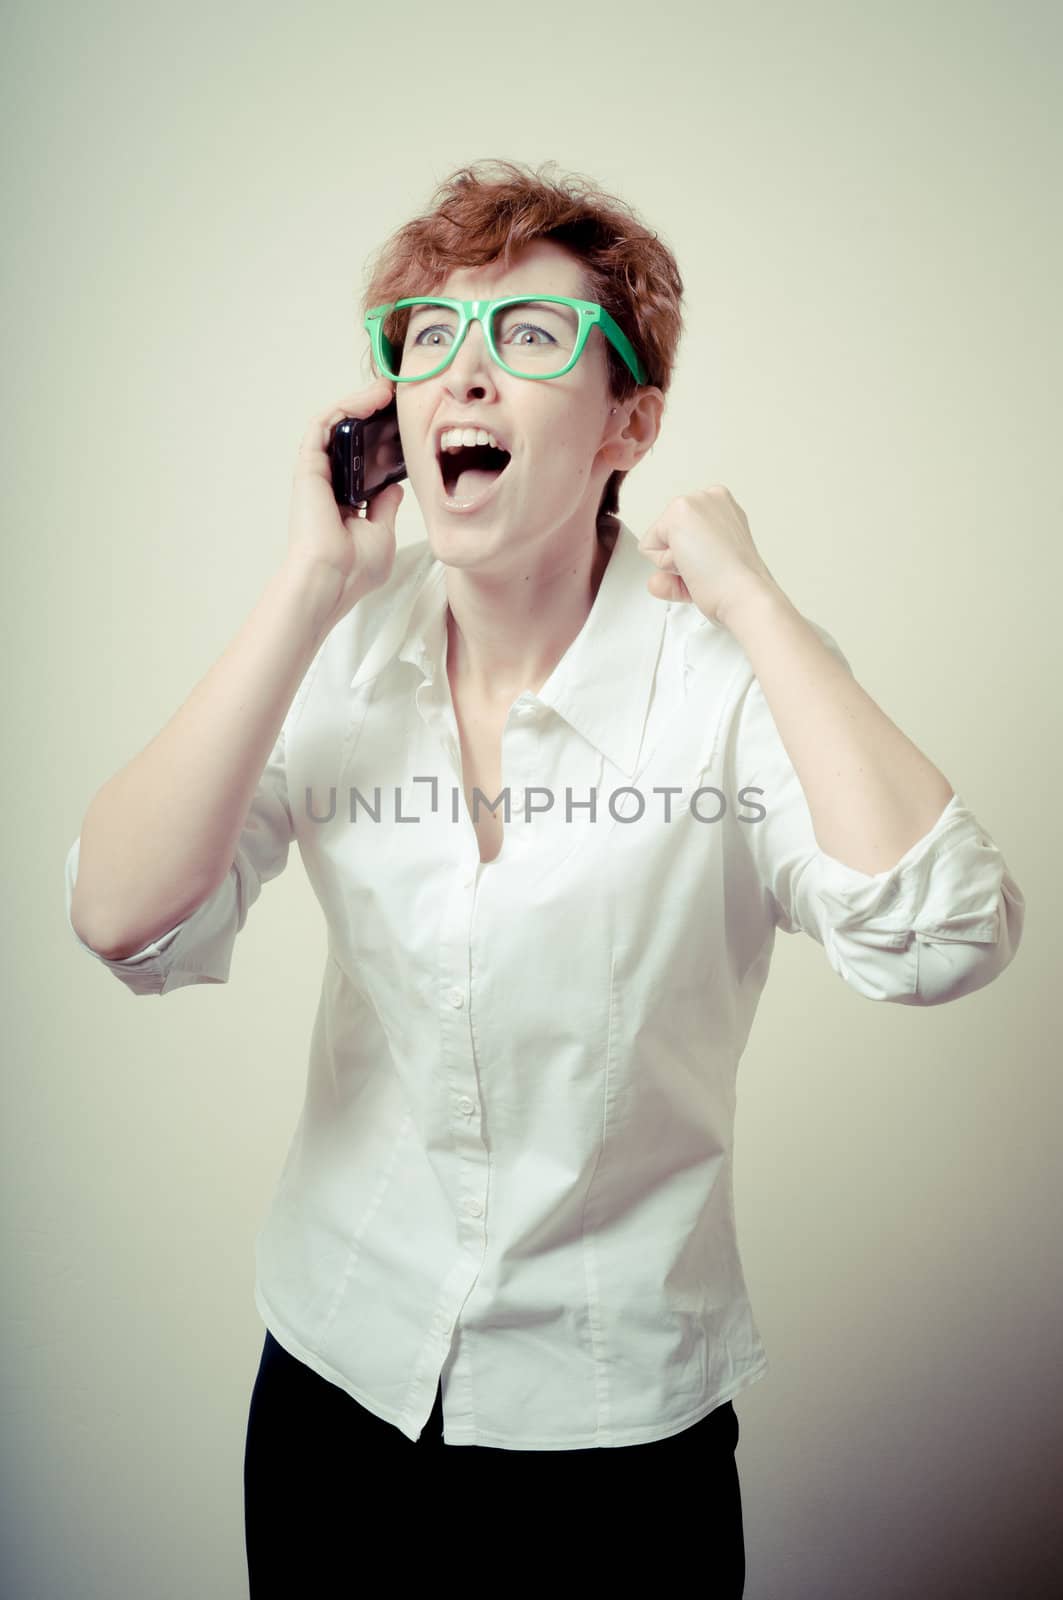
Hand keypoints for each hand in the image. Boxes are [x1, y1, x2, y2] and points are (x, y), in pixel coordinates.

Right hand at [285, 375, 404, 634]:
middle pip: (351, 439)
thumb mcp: (382, 534)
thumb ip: (385, 508)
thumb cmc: (354, 569)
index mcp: (346, 503)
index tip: (409, 425)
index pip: (364, 462)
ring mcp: (318, 474)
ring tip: (388, 387)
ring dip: (361, 402)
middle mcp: (330, 485)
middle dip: (373, 414)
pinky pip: (326, 425)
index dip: (384, 440)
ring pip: (338, 425)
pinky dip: (347, 407)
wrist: (331, 580)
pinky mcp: (309, 466)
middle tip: (399, 395)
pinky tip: (371, 396)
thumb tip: (393, 488)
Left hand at [637, 487, 778, 626]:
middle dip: (681, 559)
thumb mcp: (709, 571)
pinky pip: (648, 547)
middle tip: (709, 569)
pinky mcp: (678, 511)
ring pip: (658, 540)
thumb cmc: (737, 587)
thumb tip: (655, 582)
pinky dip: (665, 565)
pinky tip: (692, 564)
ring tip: (702, 567)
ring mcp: (696, 502)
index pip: (684, 535)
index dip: (693, 559)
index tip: (716, 566)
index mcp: (724, 509)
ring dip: (674, 563)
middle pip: (668, 535)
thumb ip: (680, 570)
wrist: (744, 594)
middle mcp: (710, 499)